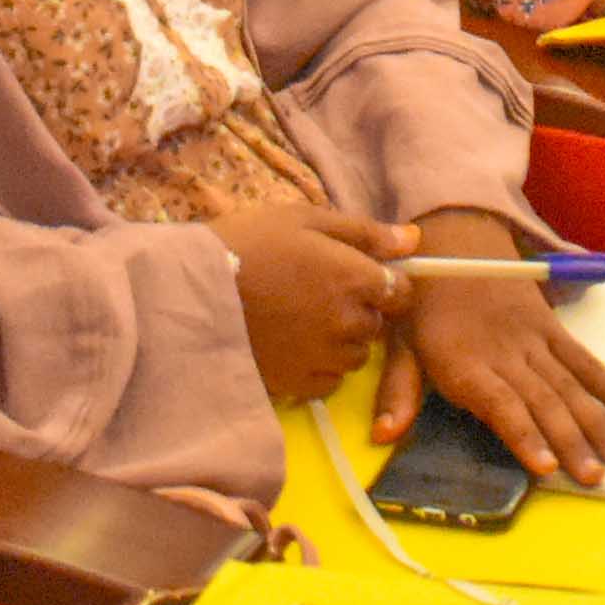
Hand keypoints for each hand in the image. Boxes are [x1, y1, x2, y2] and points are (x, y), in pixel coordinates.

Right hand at [213, 203, 409, 406]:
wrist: (191, 292)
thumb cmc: (247, 244)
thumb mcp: (305, 219)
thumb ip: (363, 232)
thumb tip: (413, 239)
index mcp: (355, 279)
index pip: (401, 292)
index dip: (385, 283)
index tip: (360, 277)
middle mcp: (348, 323)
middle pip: (376, 325)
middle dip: (359, 311)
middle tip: (319, 295)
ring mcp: (324, 358)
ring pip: (354, 356)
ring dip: (340, 341)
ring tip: (302, 321)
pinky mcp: (298, 384)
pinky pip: (328, 382)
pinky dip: (318, 367)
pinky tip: (291, 345)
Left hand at [376, 212, 604, 483]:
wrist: (454, 237)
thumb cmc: (421, 299)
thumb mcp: (397, 341)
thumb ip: (398, 391)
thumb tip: (384, 436)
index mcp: (463, 362)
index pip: (500, 403)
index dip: (524, 434)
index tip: (546, 466)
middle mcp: (504, 352)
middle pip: (543, 400)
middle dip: (571, 440)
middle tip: (595, 476)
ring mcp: (533, 338)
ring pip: (570, 383)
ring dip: (597, 420)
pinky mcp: (551, 326)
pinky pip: (584, 358)